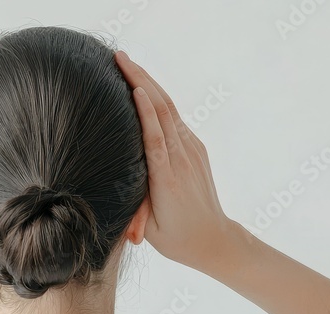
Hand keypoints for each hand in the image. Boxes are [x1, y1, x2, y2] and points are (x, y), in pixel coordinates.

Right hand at [115, 51, 235, 270]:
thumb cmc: (176, 238)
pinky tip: (143, 86)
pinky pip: (173, 118)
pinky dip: (157, 99)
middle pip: (161, 111)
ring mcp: (191, 151)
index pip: (155, 135)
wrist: (214, 239)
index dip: (143, 109)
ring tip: (128, 62)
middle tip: (119, 57)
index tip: (130, 84)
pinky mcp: (195, 150)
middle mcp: (182, 158)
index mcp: (167, 179)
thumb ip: (136, 211)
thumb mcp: (151, 229)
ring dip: (148, 82)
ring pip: (168, 109)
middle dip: (141, 79)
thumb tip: (115, 198)